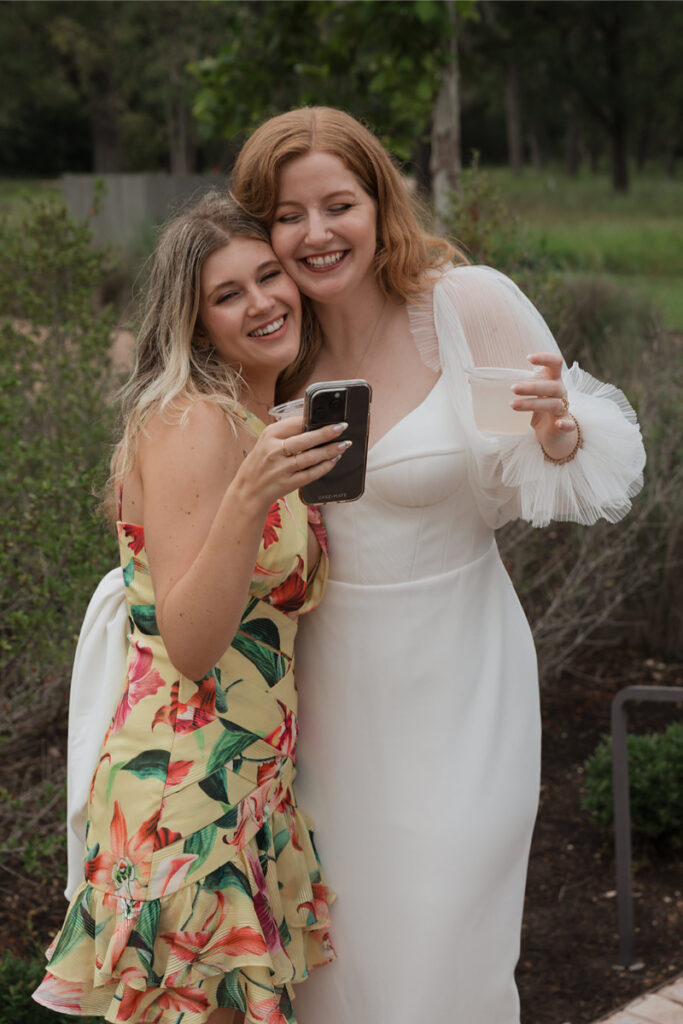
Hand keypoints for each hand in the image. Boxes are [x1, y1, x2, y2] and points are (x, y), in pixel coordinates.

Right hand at [234, 415, 349, 513]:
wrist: (248, 491)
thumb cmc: (260, 464)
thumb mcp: (266, 442)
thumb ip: (285, 433)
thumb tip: (312, 423)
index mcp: (269, 435)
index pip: (295, 423)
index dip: (313, 420)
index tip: (327, 416)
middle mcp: (274, 450)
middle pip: (305, 440)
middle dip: (326, 433)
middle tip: (341, 427)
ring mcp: (281, 468)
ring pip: (311, 457)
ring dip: (330, 450)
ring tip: (344, 444)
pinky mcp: (288, 483)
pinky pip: (311, 474)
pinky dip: (324, 467)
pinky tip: (333, 461)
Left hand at [510, 352, 577, 456]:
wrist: (555, 434)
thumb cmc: (537, 409)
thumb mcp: (525, 396)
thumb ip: (506, 387)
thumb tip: (471, 382)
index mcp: (552, 379)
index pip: (555, 362)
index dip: (545, 358)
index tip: (528, 358)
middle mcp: (560, 391)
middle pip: (551, 385)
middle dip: (532, 386)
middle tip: (512, 388)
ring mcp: (563, 408)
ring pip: (553, 403)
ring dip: (533, 404)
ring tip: (513, 405)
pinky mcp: (565, 425)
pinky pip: (568, 423)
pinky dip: (564, 423)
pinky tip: (558, 424)